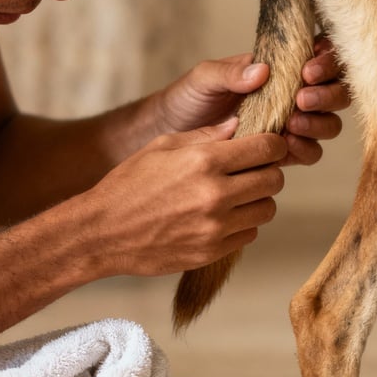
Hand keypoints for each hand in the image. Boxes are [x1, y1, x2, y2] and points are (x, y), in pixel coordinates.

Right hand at [86, 119, 286, 276]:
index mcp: (205, 161)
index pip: (267, 149)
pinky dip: (242, 225)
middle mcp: (215, 194)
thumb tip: (239, 125)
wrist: (103, 233)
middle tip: (250, 171)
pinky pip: (249, 234)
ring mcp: (216, 227)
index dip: (273, 145)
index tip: (267, 147)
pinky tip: (220, 217)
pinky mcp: (213, 251)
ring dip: (256, 200)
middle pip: (274, 180)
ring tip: (235, 195)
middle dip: (267, 172)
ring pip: (267, 209)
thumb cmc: (129, 184)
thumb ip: (205, 135)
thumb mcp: (162, 146)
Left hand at [155, 36, 349, 165]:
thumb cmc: (188, 99)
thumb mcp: (203, 77)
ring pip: (328, 124)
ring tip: (291, 124)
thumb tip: (262, 71)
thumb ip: (229, 72)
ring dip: (318, 123)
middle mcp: (290, 94)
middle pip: (335, 92)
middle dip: (327, 94)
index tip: (308, 70)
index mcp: (278, 68)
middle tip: (301, 98)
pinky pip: (309, 152)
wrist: (171, 135)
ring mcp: (289, 124)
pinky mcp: (281, 152)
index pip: (320, 57)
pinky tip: (286, 146)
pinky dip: (305, 148)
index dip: (326, 62)